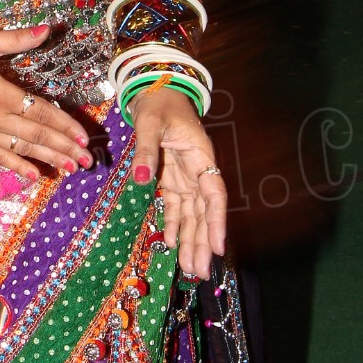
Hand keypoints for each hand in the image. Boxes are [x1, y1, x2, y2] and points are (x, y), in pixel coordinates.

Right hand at [0, 25, 94, 182]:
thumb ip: (17, 39)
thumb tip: (47, 29)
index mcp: (1, 93)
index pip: (41, 112)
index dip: (64, 125)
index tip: (82, 136)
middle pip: (37, 135)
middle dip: (64, 148)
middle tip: (87, 160)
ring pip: (22, 150)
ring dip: (49, 160)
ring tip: (71, 168)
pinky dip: (18, 167)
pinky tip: (35, 175)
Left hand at [129, 85, 225, 278]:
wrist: (154, 89)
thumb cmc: (157, 102)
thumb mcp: (150, 122)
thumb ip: (147, 151)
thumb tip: (142, 180)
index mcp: (200, 155)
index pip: (213, 193)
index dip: (217, 221)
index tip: (219, 246)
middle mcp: (197, 170)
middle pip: (204, 211)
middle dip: (203, 242)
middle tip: (200, 272)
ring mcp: (184, 175)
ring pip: (191, 213)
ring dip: (191, 240)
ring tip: (189, 268)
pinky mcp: (171, 177)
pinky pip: (175, 205)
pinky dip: (173, 224)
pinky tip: (172, 244)